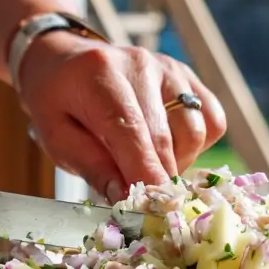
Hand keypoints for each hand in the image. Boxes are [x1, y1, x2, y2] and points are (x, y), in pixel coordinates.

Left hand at [17, 34, 226, 201]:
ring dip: (176, 162)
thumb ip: (92, 167)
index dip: (145, 174)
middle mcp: (141, 65)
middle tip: (140, 200)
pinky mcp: (188, 76)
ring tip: (145, 164)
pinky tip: (167, 147)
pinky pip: (211, 120)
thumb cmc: (57, 102)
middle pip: (165, 138)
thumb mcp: (57, 137)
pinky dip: (195, 145)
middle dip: (157, 179)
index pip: (131, 131)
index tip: (151, 209)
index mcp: (100, 75)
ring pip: (195, 132)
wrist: (63, 59)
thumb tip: (126, 198)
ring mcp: (170, 68)